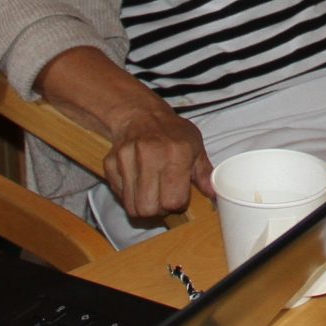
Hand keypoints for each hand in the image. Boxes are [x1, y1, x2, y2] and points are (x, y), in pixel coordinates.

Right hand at [101, 102, 212, 222]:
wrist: (141, 115)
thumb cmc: (173, 133)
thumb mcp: (195, 147)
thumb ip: (205, 173)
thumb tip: (215, 195)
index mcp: (176, 153)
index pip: (173, 200)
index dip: (178, 204)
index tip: (179, 196)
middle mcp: (150, 155)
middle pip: (150, 209)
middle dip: (159, 210)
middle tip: (164, 198)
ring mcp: (127, 159)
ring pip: (132, 207)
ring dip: (143, 206)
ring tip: (152, 193)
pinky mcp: (110, 163)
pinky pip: (119, 196)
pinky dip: (129, 196)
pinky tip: (139, 183)